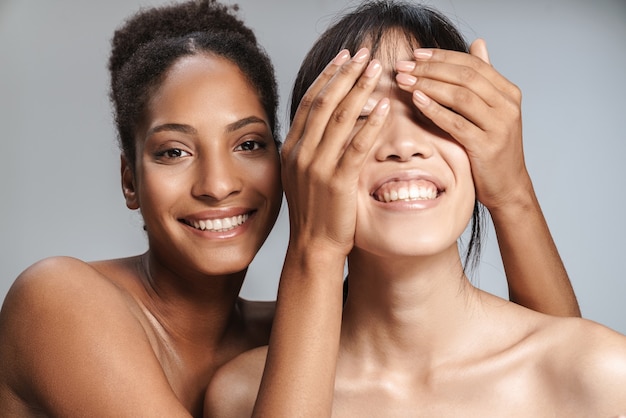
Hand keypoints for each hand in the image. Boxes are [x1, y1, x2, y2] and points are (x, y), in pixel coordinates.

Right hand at [282, 48, 388, 255]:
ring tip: (378, 69)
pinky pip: (356, 147)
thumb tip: (330, 121)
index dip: (329, 76)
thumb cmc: (314, 211)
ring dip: (360, 90)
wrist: (313, 247)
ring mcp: (317, 168)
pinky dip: (372, 125)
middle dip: (346, 74)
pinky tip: (386, 108)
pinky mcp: (337, 183)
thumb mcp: (303, 174)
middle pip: (325, 103)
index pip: (311, 102)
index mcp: (292, 148)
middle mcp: (301, 153)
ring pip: (340, 119)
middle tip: (365, 52)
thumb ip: (312, 147)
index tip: (345, 56)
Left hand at [395, 38, 530, 210]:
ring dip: (428, 85)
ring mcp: (499, 126)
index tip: (416, 54)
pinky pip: (456, 122)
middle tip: (403, 65)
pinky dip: (434, 109)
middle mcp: (507, 105)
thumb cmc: (492, 148)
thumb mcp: (491, 110)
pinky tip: (416, 100)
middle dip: (430, 69)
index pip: (473, 64)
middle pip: (465, 76)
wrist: (507, 186)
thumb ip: (483, 79)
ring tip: (404, 80)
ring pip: (460, 96)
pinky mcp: (487, 146)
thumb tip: (478, 44)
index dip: (442, 57)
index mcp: (508, 92)